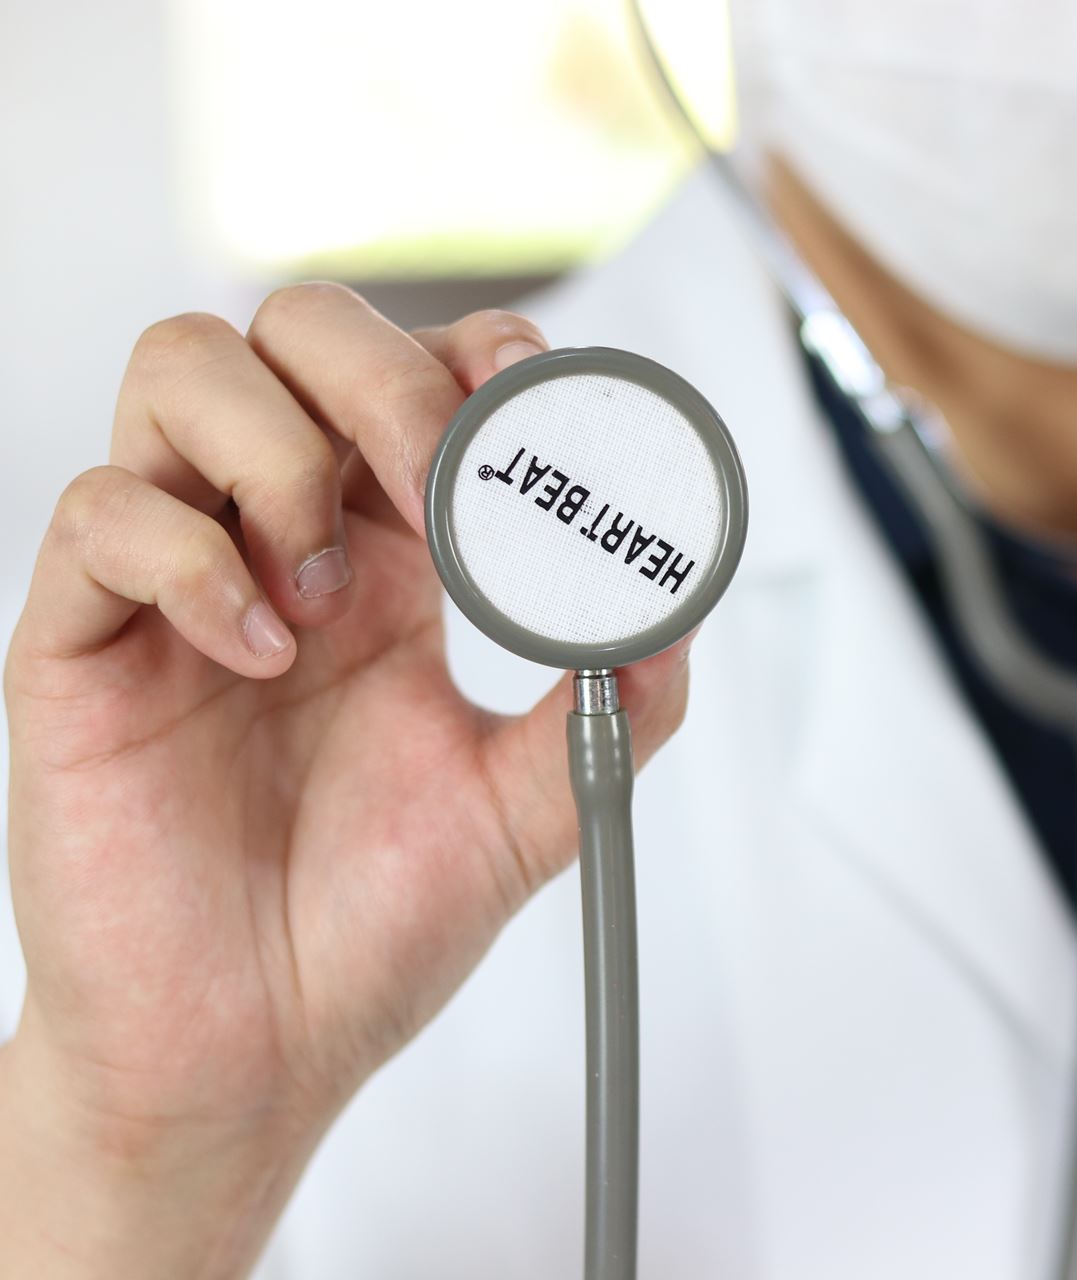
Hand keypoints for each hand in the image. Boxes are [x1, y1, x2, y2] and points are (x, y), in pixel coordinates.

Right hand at [0, 285, 692, 1275]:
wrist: (255, 1050)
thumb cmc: (371, 925)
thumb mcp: (533, 806)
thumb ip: (614, 701)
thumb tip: (678, 600)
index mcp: (396, 557)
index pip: (426, 369)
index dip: (483, 359)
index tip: (541, 426)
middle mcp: (287, 538)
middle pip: (302, 327)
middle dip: (391, 380)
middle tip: (445, 497)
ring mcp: (180, 577)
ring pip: (182, 368)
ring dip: (283, 453)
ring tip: (329, 597)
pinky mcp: (82, 638)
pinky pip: (102, 513)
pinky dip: (196, 562)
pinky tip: (260, 659)